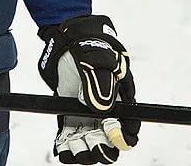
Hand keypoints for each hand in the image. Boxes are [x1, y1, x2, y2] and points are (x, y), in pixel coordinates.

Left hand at [38, 15, 138, 163]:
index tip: (117, 140)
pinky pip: (69, 136)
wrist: (67, 39)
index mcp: (121, 98)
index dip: (125, 137)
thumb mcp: (96, 60)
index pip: (129, 125)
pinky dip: (66, 146)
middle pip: (109, 140)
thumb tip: (102, 109)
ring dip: (83, 151)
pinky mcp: (69, 114)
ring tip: (72, 149)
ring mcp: (87, 114)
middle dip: (102, 148)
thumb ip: (100, 83)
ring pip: (89, 142)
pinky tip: (61, 149)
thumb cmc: (88, 47)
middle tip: (91, 144)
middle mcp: (105, 111)